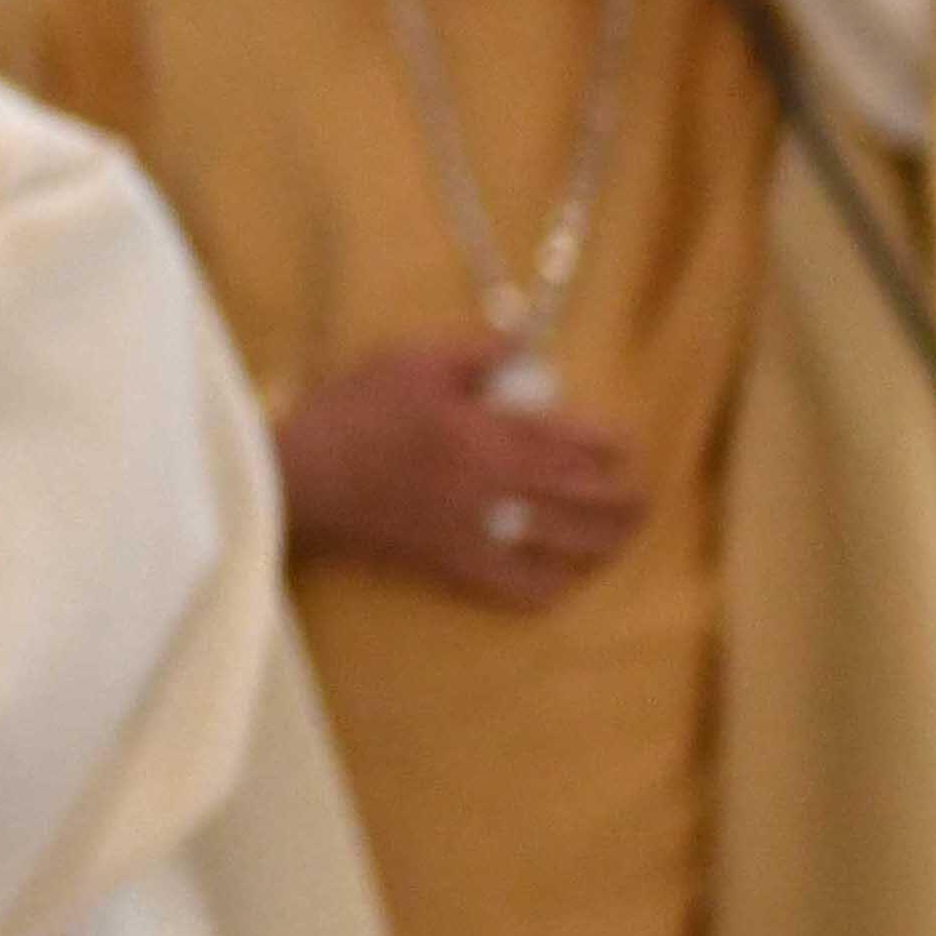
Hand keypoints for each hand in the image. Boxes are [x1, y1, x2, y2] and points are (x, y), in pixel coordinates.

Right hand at [275, 338, 646, 609]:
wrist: (294, 479)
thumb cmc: (349, 414)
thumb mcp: (410, 360)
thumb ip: (477, 350)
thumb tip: (523, 345)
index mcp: (491, 435)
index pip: (580, 445)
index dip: (613, 447)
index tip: (623, 446)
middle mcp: (495, 489)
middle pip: (588, 503)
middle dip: (627, 502)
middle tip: (642, 499)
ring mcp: (477, 534)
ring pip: (565, 550)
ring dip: (606, 546)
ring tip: (620, 538)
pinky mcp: (451, 566)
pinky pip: (517, 590)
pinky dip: (551, 588)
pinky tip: (561, 579)